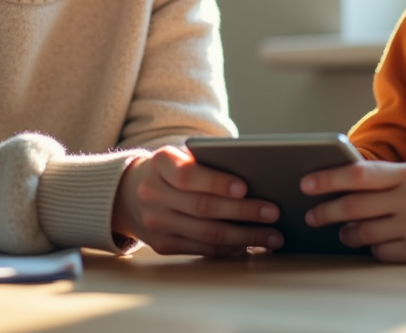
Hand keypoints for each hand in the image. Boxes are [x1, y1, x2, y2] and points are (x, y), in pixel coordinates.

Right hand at [112, 146, 282, 255]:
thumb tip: (258, 178)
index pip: (188, 175)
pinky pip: (202, 250)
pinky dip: (230, 249)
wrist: (131, 192)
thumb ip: (210, 162)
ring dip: (244, 237)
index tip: (245, 188)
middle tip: (273, 212)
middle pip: (202, 207)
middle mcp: (153, 193)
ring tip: (272, 235)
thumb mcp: (183, 155)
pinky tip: (250, 244)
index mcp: (160, 163)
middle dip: (243, 212)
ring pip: (206, 234)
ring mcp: (155, 223)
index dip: (217, 183)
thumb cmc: (173, 169)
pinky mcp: (162, 245)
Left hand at [301, 161, 405, 262]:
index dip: (328, 179)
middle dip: (326, 211)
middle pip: (354, 206)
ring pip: (363, 233)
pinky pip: (380, 253)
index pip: (359, 173)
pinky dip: (372, 248)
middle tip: (311, 215)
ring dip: (346, 233)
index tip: (306, 183)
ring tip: (343, 230)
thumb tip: (332, 184)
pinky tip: (374, 242)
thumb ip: (379, 178)